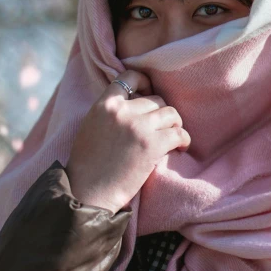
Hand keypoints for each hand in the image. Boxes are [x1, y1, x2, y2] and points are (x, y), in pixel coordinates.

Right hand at [65, 70, 190, 213]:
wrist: (88, 193)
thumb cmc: (88, 165)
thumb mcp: (91, 126)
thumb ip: (110, 111)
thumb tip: (134, 101)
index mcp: (104, 104)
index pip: (129, 77)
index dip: (144, 82)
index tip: (149, 93)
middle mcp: (122, 111)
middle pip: (155, 99)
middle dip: (160, 113)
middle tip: (161, 128)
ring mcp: (139, 127)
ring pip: (170, 113)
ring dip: (174, 124)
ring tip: (173, 137)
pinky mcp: (152, 145)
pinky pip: (178, 133)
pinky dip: (183, 139)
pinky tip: (180, 147)